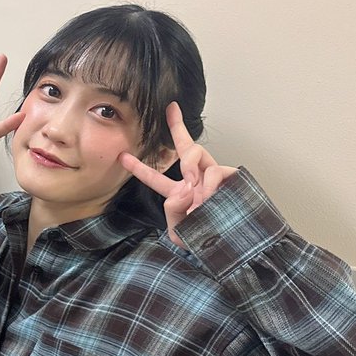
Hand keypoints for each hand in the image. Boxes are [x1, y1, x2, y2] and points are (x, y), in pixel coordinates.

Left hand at [119, 102, 236, 247]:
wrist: (232, 246)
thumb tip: (181, 190)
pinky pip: (215, 170)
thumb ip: (173, 212)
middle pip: (185, 148)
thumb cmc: (206, 240)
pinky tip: (207, 198)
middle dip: (177, 126)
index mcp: (180, 192)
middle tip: (170, 110)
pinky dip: (208, 184)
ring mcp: (213, 177)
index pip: (156, 178)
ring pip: (196, 153)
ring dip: (189, 169)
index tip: (123, 156)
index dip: (140, 168)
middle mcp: (197, 180)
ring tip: (193, 189)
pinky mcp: (231, 178)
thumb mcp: (180, 232)